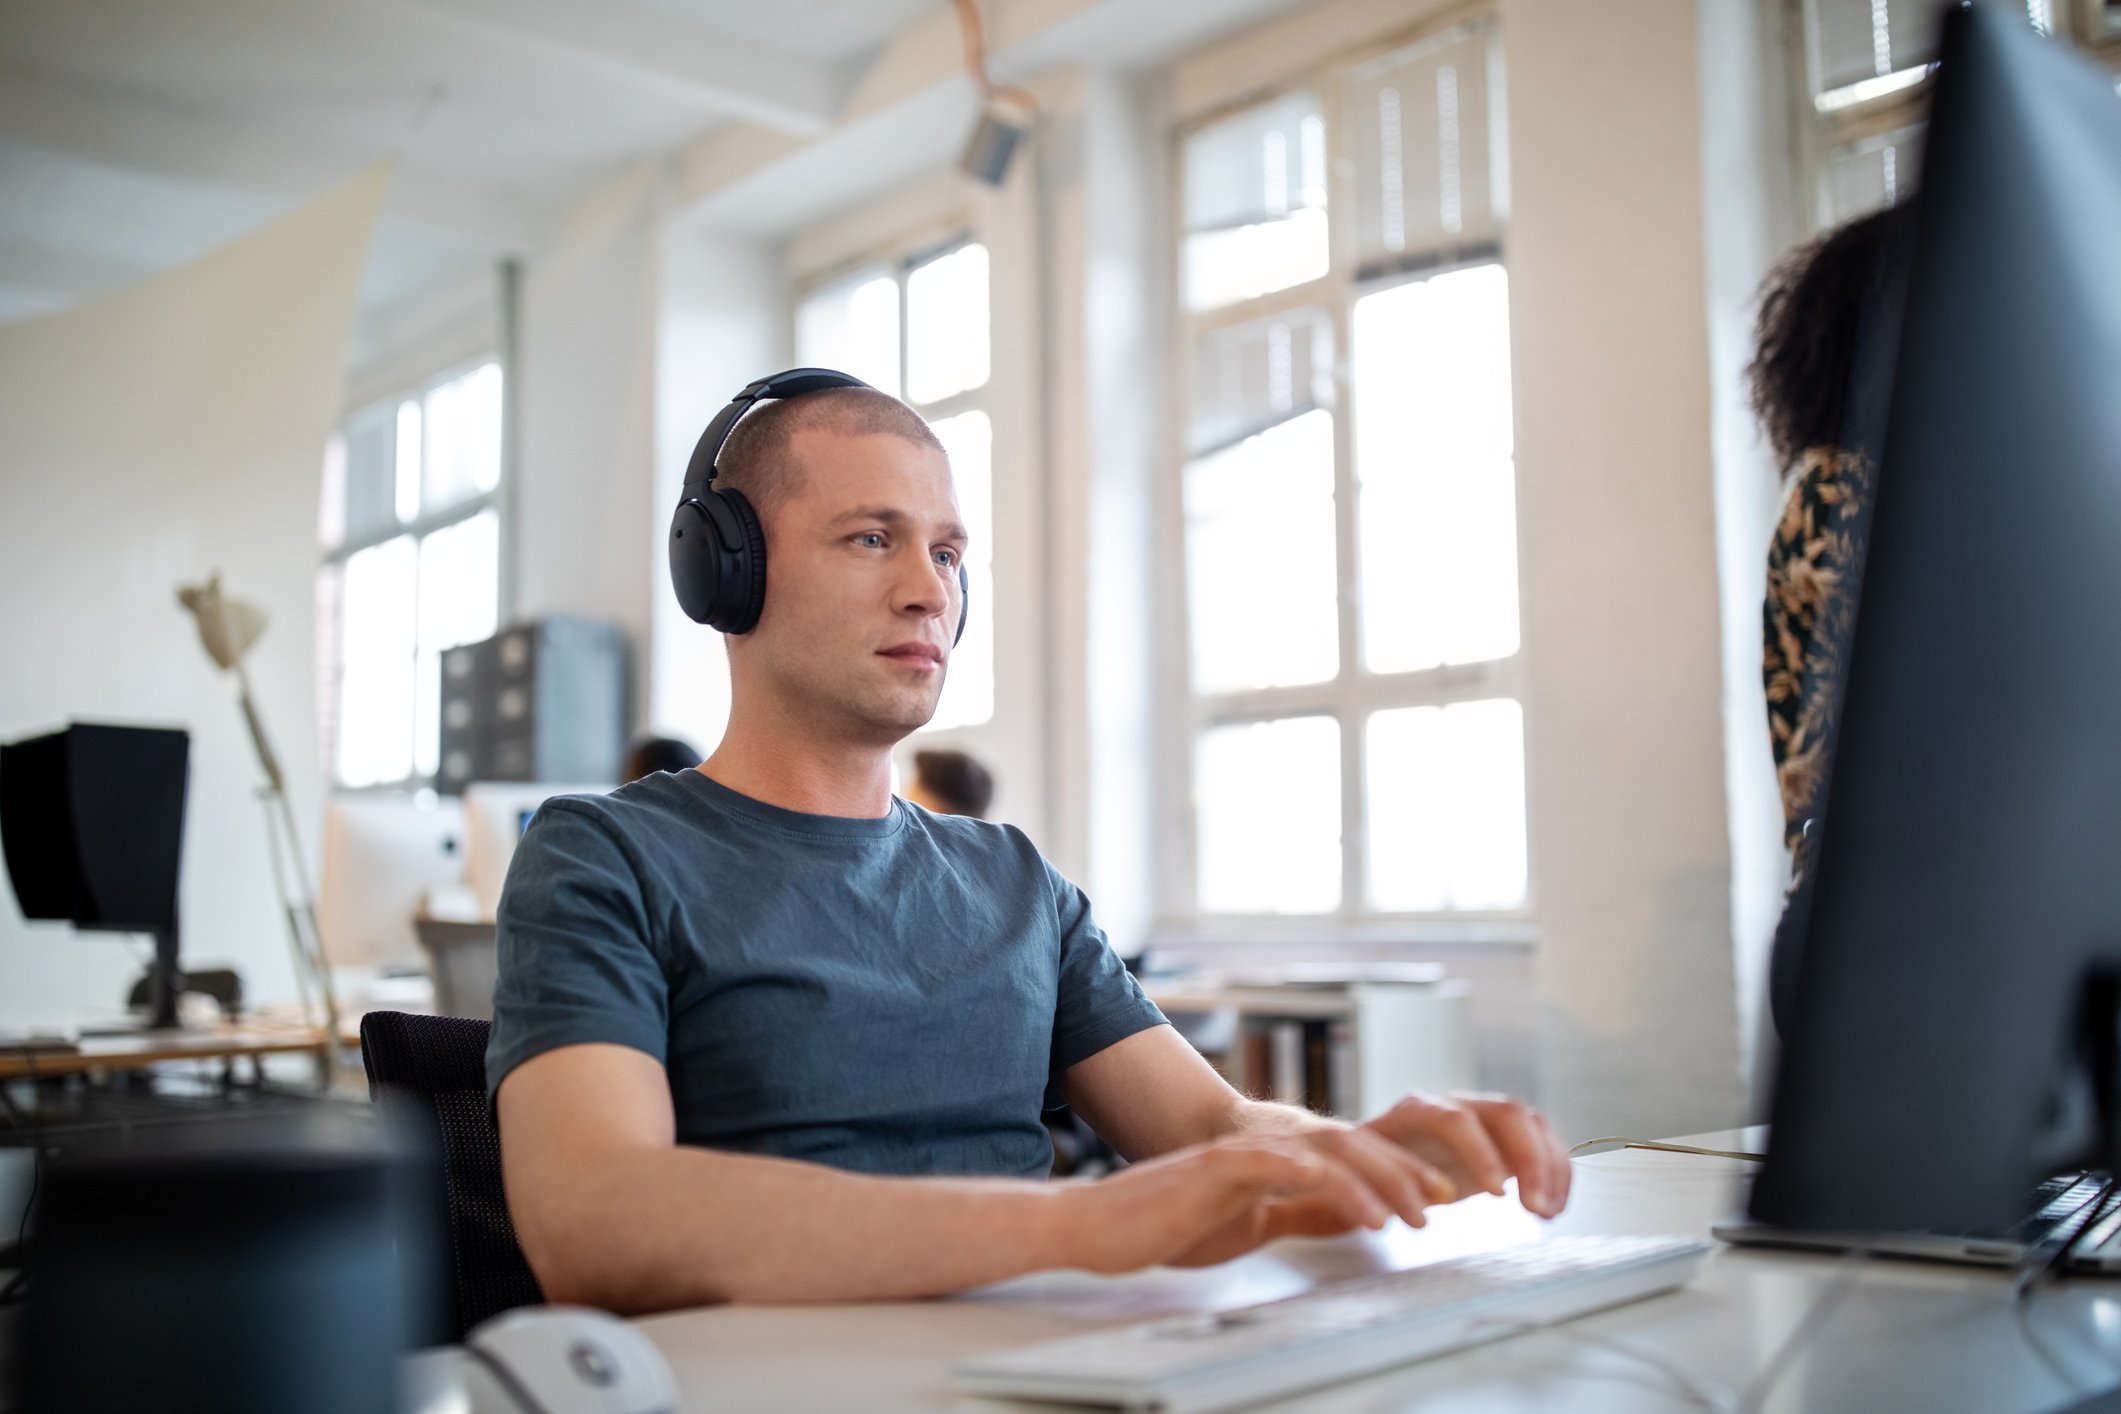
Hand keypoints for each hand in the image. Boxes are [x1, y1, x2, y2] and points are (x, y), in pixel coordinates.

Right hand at [1053, 1134, 1429, 1272]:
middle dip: (1404, 1172)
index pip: (1350, 1158)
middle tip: (1444, 1201)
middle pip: (1351, 1145)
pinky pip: (1275, 1165)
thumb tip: (1339, 1215)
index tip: (1441, 1196)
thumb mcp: (1246, 1222)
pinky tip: (1347, 1200)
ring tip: (1410, 1215)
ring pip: (1326, 1151)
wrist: (1098, 1225)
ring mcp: (1241, 1152)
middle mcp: (1266, 1146)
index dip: (1398, 1173)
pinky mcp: (1214, 1168)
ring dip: (1376, 1181)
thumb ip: (1289, 1210)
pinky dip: (1317, 1180)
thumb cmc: (1164, 1224)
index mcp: (1276, 1160)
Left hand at [1360, 1092, 1570, 1218]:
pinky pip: (1540, 1144)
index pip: (1455, 1119)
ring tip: (1547, 1213)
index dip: (1480, 1153)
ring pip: (1530, 1124)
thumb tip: (1409, 1205)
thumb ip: (1383, 1186)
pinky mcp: (1504, 1138)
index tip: (1497, 1193)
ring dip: (1549, 1167)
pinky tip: (1552, 1208)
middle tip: (1534, 1208)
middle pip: (1506, 1112)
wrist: (1374, 1163)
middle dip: (1529, 1159)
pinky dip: (1554, 1174)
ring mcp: (1483, 1117)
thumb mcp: (1365, 1178)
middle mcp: (1455, 1105)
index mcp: (1416, 1111)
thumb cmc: (1366, 1174)